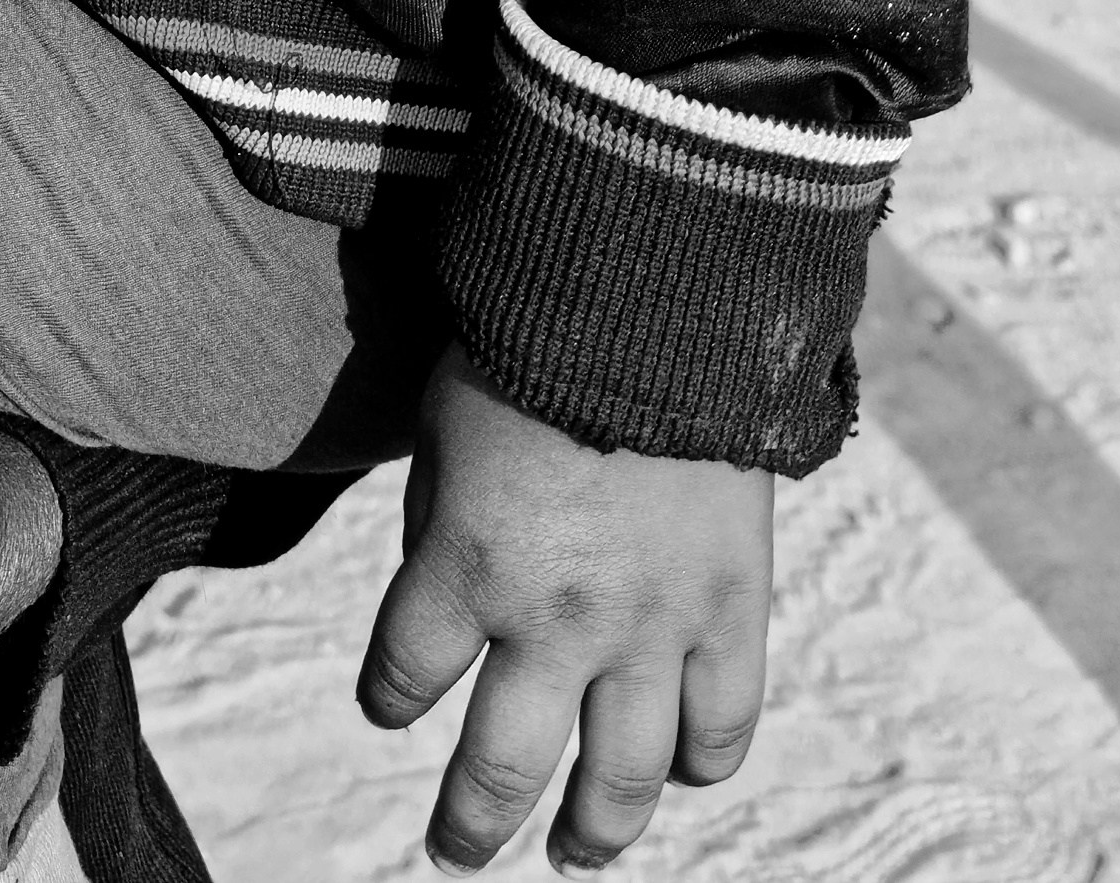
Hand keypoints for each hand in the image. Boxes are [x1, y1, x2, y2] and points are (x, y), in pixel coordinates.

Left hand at [358, 348, 771, 870]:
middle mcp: (557, 615)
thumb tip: (442, 592)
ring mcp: (654, 623)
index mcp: (468, 561)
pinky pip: (721, 723)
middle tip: (456, 851)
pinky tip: (679, 772)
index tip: (387, 705)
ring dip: (593, 830)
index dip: (388, 698)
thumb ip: (440, 520)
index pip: (406, 675)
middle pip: (502, 766)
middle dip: (469, 823)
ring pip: (622, 777)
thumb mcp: (444, 425)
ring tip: (575, 852)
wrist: (657, 292)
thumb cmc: (528, 343)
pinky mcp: (732, 608)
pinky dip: (700, 760)